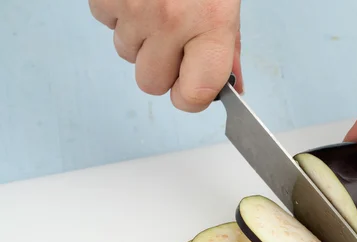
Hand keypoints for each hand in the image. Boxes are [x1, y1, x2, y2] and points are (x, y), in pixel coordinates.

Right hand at [88, 0, 243, 111]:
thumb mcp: (227, 4)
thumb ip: (227, 49)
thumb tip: (232, 88)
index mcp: (212, 25)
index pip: (194, 94)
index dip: (189, 98)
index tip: (190, 89)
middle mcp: (172, 19)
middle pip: (151, 83)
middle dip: (160, 67)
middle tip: (173, 38)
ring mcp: (134, 6)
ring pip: (126, 54)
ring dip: (140, 38)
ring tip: (157, 4)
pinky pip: (106, 23)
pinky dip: (119, 13)